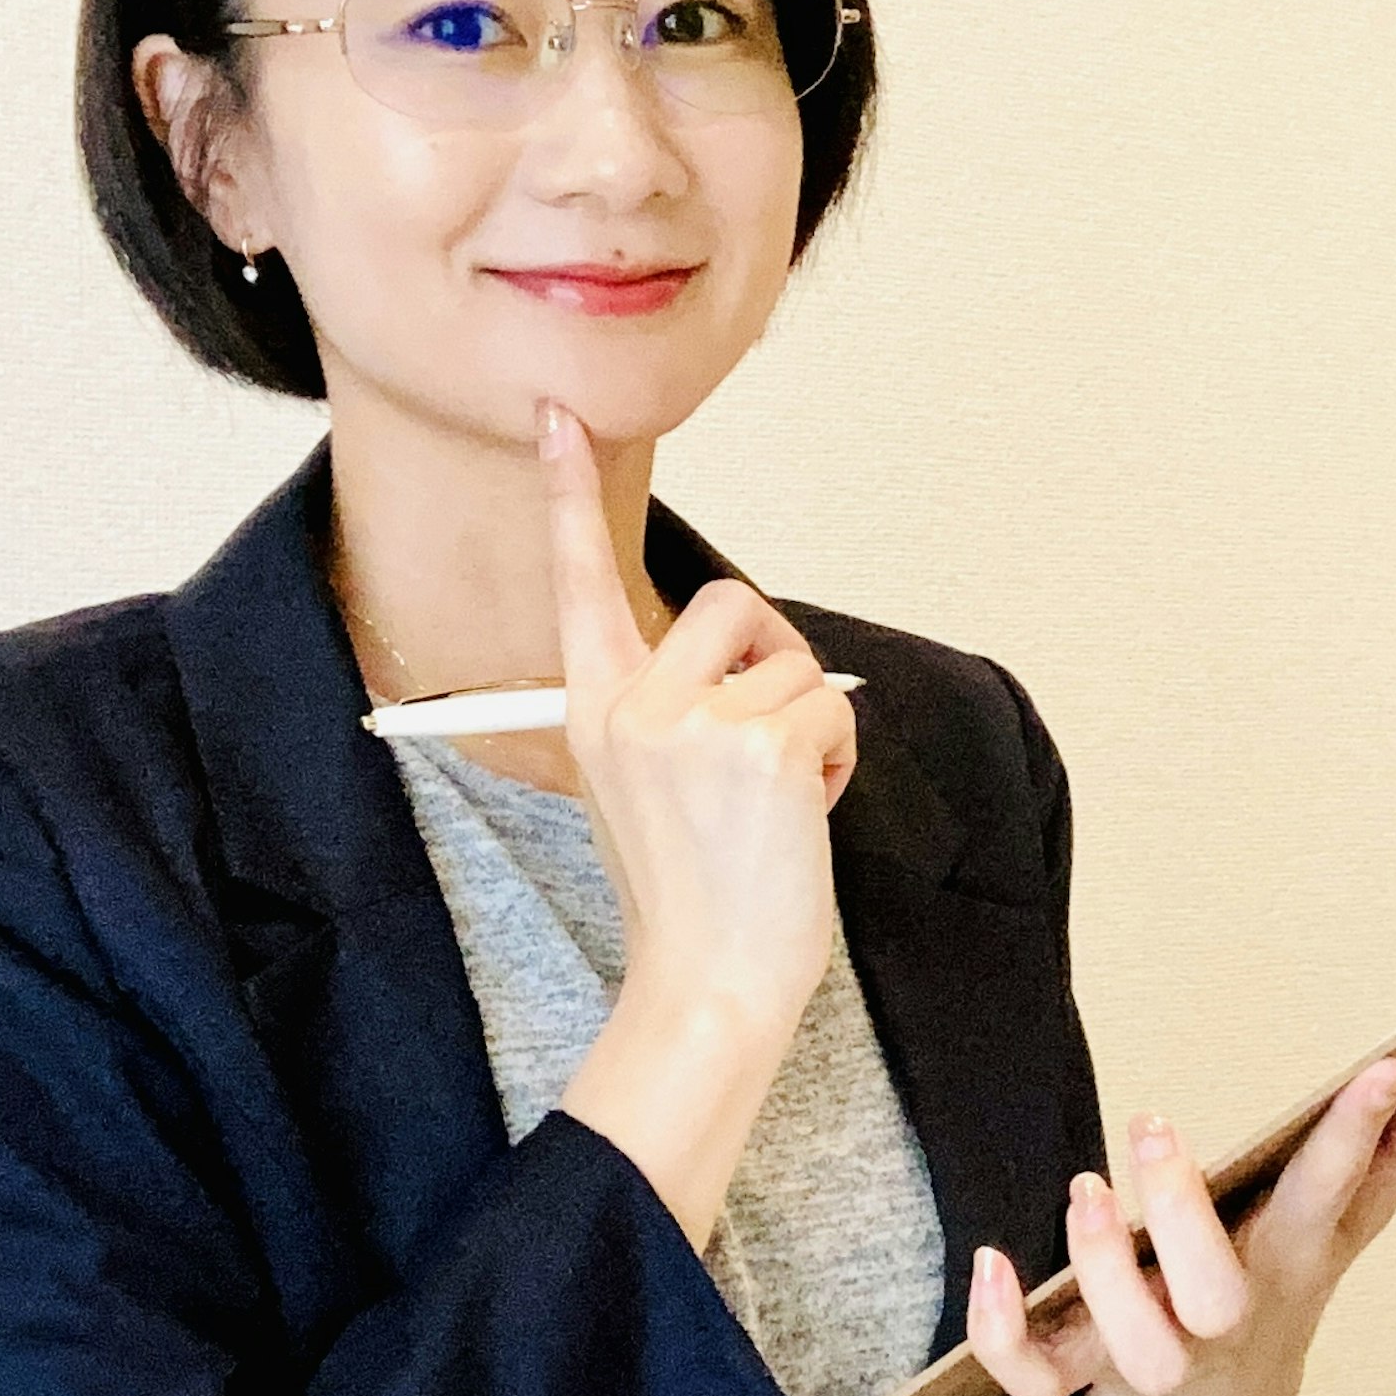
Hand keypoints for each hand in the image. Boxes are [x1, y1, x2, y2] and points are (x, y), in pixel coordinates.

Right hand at [538, 401, 856, 1044]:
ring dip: (809, 724)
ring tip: (778, 800)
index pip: (578, 582)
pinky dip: (837, 760)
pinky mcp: (757, 749)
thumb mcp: (650, 784)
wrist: (710, 981)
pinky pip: (830, 708)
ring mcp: (692, 725)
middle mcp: (632, 704)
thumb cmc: (694, 891)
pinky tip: (802, 816)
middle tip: (769, 741)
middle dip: (772, 656)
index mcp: (594, 706)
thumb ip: (675, 709)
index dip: (567, 494)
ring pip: (792, 662)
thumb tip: (749, 657)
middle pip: (730, 602)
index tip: (558, 414)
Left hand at [968, 1054, 1395, 1395]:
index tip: (1379, 1068)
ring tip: (1086, 1189)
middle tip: (1152, 1126)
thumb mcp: (1337, 1231)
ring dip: (1102, 1270)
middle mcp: (1222, 1319)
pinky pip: (1036, 1379)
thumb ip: (1394, 1154)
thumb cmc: (1268, 1299)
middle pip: (1214, 1293)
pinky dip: (1005, 1333)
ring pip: (1130, 1346)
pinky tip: (993, 1262)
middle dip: (1182, 1215)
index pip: (1334, 1199)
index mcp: (1288, 1265)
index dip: (1356, 1138)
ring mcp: (1153, 1358)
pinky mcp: (1085, 1378)